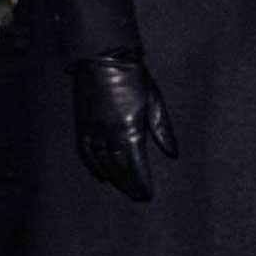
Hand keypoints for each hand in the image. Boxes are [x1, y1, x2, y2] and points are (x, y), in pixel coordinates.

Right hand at [69, 50, 178, 204]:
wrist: (103, 58)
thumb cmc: (134, 77)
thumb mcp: (154, 100)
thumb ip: (163, 129)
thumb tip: (173, 154)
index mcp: (131, 127)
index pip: (136, 164)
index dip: (142, 182)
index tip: (147, 195)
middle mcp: (109, 132)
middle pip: (119, 167)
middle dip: (129, 184)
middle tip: (138, 197)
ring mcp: (93, 129)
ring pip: (102, 162)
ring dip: (114, 178)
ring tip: (124, 189)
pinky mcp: (81, 124)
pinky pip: (85, 152)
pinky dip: (93, 166)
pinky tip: (102, 176)